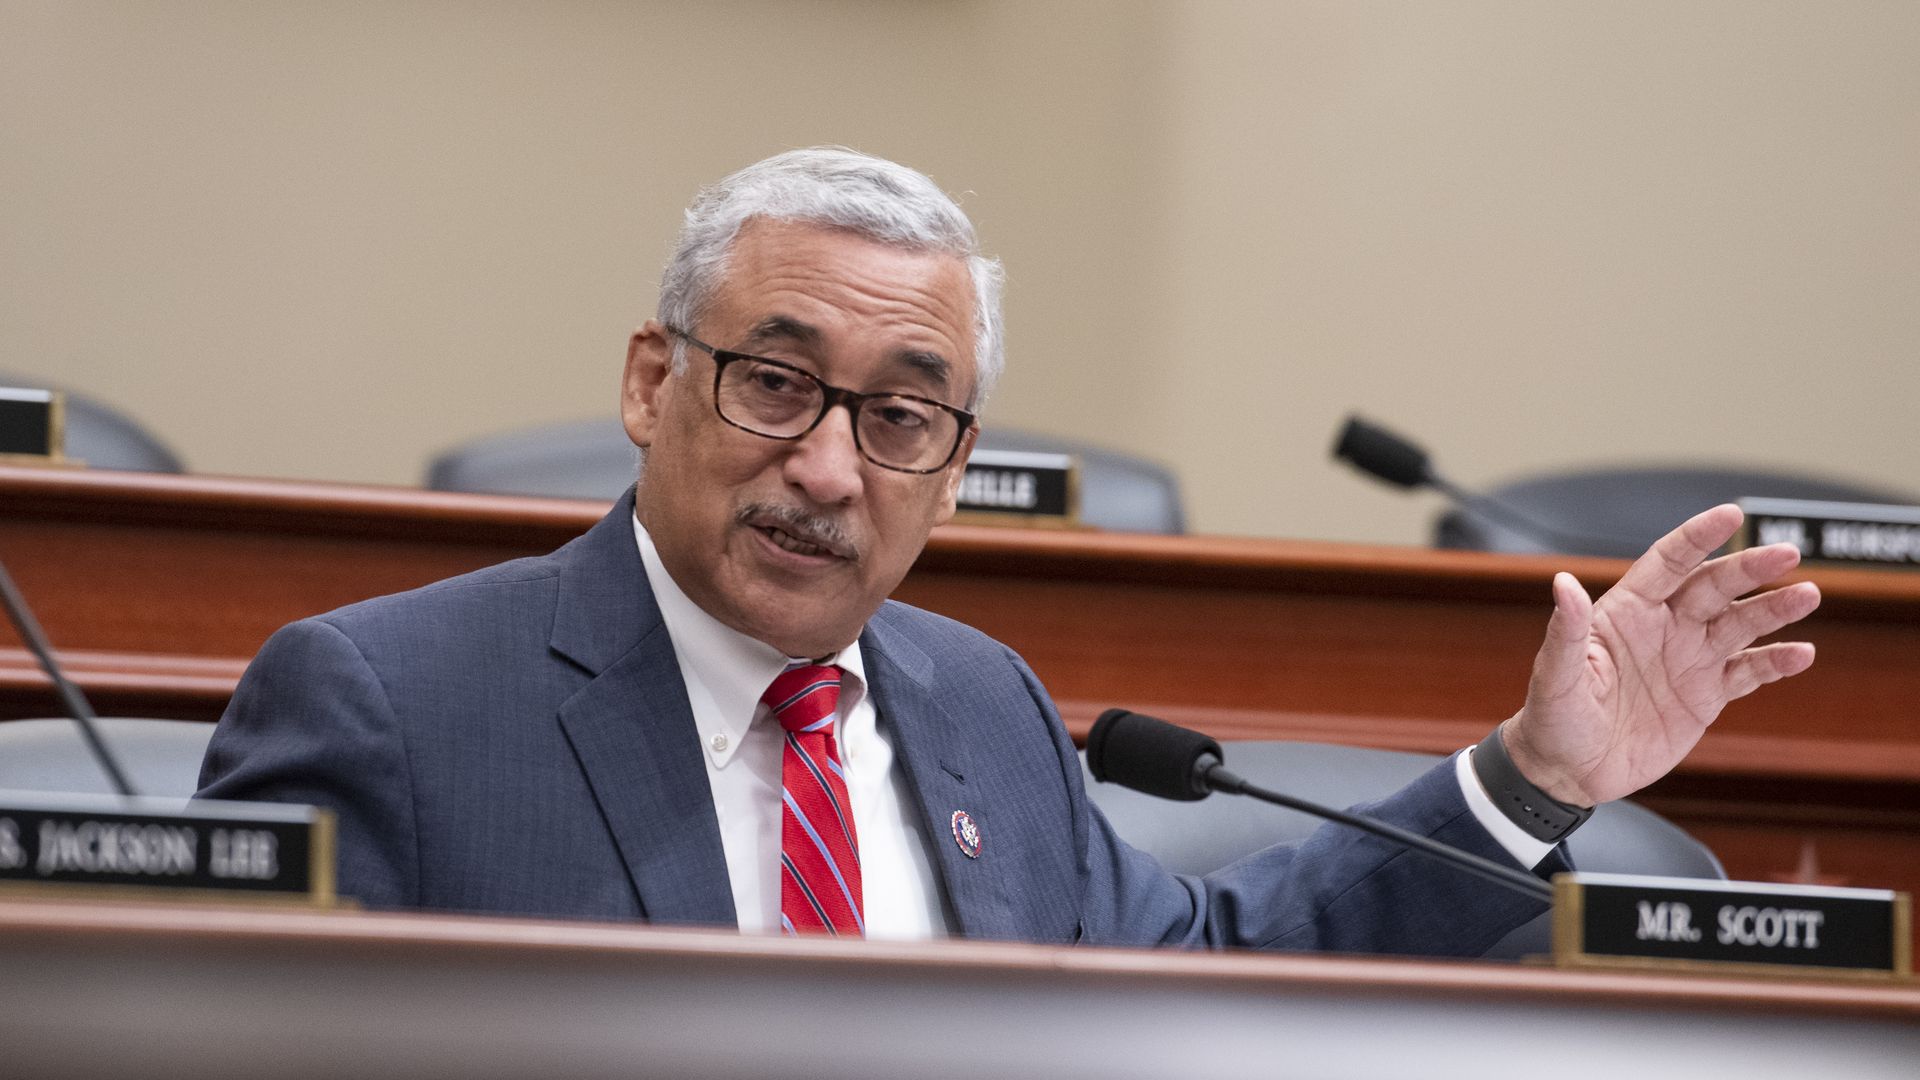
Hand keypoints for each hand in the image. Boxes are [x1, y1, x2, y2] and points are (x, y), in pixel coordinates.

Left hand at [1502, 504, 1819, 806]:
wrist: (1570, 772)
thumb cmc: (1553, 719)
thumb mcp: (1556, 676)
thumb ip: (1566, 631)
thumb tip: (1563, 583)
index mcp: (1626, 612)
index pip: (1668, 562)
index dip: (1698, 537)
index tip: (1731, 515)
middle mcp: (1663, 627)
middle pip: (1713, 587)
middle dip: (1749, 568)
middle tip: (1786, 552)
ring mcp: (1688, 660)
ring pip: (1739, 624)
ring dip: (1773, 609)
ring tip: (1807, 595)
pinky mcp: (1706, 696)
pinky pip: (1747, 673)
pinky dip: (1775, 663)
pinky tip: (1801, 653)